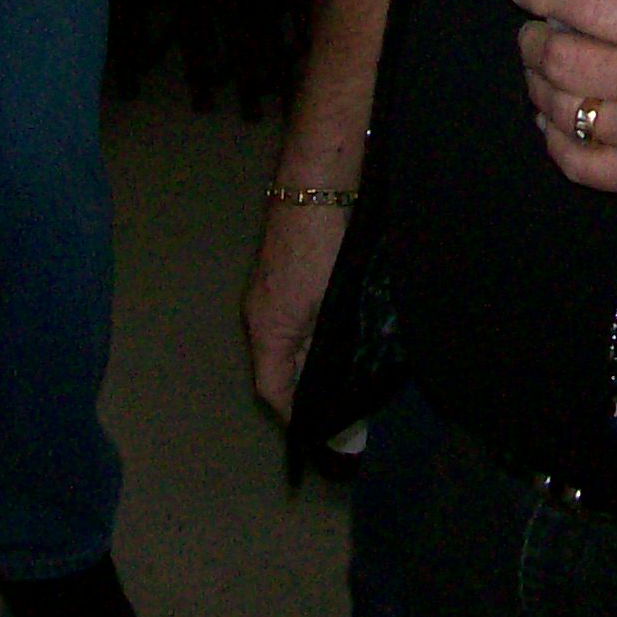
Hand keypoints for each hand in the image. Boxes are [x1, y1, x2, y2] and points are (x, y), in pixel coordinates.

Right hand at [243, 193, 350, 423]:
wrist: (318, 180)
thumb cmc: (321, 245)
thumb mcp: (327, 305)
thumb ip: (321, 349)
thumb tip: (327, 390)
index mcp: (268, 326)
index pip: (273, 389)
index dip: (296, 416)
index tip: (324, 436)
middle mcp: (264, 312)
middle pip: (280, 367)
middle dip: (308, 393)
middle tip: (347, 413)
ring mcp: (276, 289)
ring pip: (292, 341)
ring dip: (315, 362)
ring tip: (352, 380)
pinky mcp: (293, 271)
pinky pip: (301, 318)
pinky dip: (319, 335)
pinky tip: (349, 334)